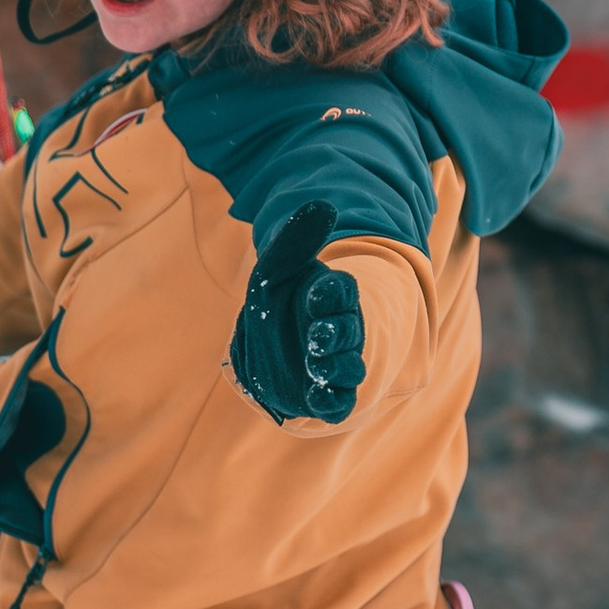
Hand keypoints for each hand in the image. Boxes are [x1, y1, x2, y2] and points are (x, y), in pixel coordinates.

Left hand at [230, 200, 366, 424]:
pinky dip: (332, 402)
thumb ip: (296, 242)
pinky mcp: (322, 394)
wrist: (258, 351)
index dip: (333, 293)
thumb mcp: (273, 271)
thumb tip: (323, 205)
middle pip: (351, 331)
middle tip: (317, 335)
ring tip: (316, 364)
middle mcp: (337, 331)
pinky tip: (316, 396)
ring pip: (349, 368)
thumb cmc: (273, 305)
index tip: (316, 292)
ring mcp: (332, 364)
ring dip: (338, 367)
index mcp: (329, 298)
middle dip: (338, 332)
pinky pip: (337, 403)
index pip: (342, 291)